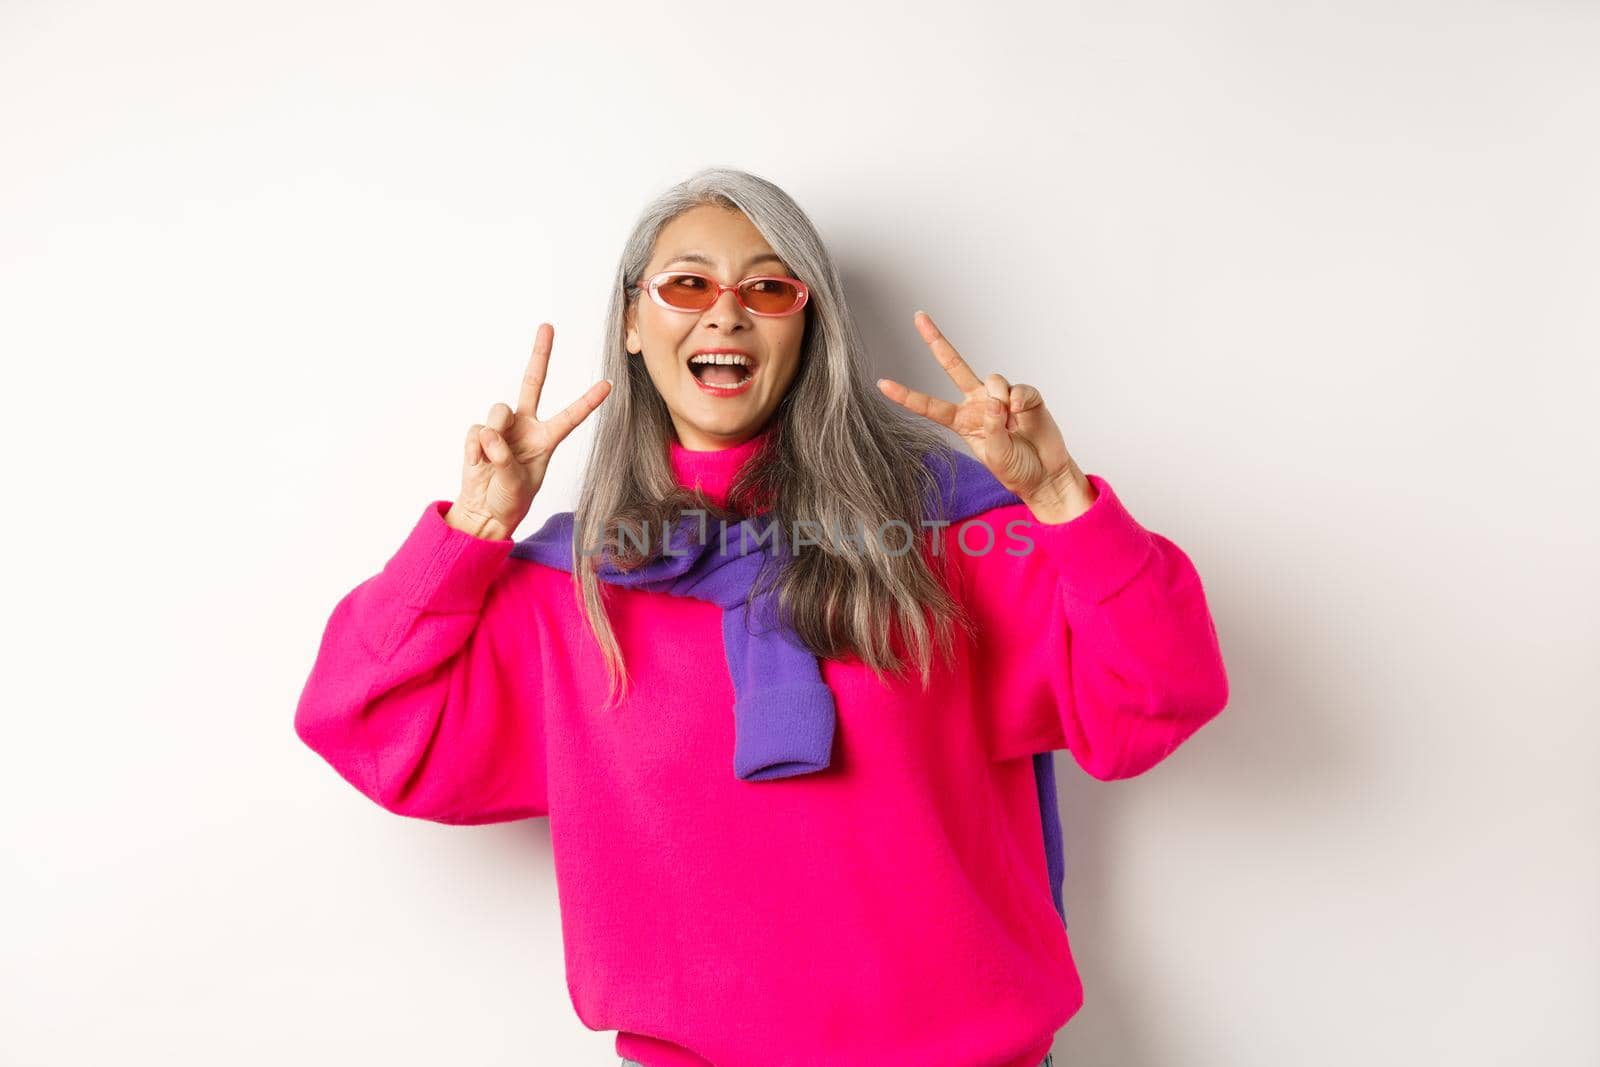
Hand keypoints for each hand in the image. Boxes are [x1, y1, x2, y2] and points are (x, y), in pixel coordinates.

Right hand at [447, 323, 612, 539]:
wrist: (484, 512)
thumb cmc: (510, 500)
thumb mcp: (518, 483)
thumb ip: (506, 457)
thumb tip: (489, 433)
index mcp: (546, 439)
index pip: (571, 416)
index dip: (589, 401)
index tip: (609, 385)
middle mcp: (526, 426)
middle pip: (533, 382)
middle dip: (540, 353)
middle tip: (547, 326)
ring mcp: (502, 427)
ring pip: (499, 410)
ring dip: (495, 433)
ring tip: (492, 460)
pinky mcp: (478, 434)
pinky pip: (477, 430)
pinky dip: (476, 449)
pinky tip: (478, 464)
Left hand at [876, 311, 1095, 522]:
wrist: (1047, 475)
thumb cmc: (1016, 470)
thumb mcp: (996, 457)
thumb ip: (991, 430)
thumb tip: (995, 402)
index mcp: (962, 421)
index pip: (930, 405)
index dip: (907, 396)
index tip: (882, 384)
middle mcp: (978, 403)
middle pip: (954, 365)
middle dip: (936, 340)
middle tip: (918, 317)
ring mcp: (1002, 397)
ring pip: (991, 378)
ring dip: (999, 398)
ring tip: (1011, 423)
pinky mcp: (1025, 396)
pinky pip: (1018, 388)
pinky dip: (1019, 401)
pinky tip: (1022, 415)